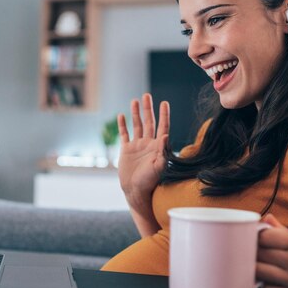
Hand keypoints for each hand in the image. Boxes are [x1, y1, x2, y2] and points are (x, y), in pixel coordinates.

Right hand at [117, 93, 168, 220]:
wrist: (135, 191)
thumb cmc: (150, 181)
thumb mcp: (159, 167)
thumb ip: (163, 151)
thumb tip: (166, 135)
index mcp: (158, 146)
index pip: (162, 126)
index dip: (164, 115)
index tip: (164, 102)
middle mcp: (148, 144)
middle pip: (149, 122)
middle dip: (148, 109)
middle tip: (147, 95)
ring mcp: (137, 146)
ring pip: (137, 125)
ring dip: (136, 113)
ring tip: (135, 100)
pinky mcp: (126, 150)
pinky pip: (124, 134)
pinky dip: (122, 125)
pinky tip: (121, 116)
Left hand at [256, 214, 287, 287]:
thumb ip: (282, 231)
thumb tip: (264, 218)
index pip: (265, 237)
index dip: (254, 237)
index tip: (251, 239)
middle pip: (259, 254)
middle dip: (251, 252)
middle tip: (249, 252)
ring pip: (260, 272)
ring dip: (255, 269)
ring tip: (258, 265)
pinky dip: (265, 285)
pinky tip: (270, 280)